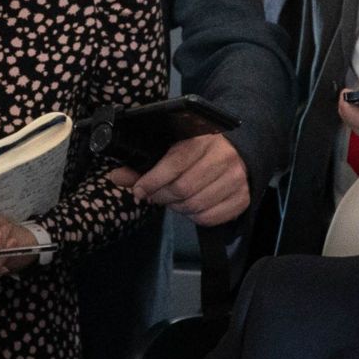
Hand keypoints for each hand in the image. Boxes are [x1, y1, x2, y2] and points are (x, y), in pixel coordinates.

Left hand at [106, 133, 249, 226]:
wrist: (239, 150)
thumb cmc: (199, 149)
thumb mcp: (173, 147)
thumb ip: (144, 164)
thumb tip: (116, 177)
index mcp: (203, 140)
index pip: (174, 164)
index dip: (152, 181)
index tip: (139, 190)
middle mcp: (223, 158)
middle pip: (183, 188)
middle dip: (162, 196)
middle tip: (154, 196)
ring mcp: (235, 180)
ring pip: (195, 205)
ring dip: (177, 208)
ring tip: (173, 200)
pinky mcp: (242, 198)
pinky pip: (210, 218)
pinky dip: (194, 217)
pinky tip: (190, 207)